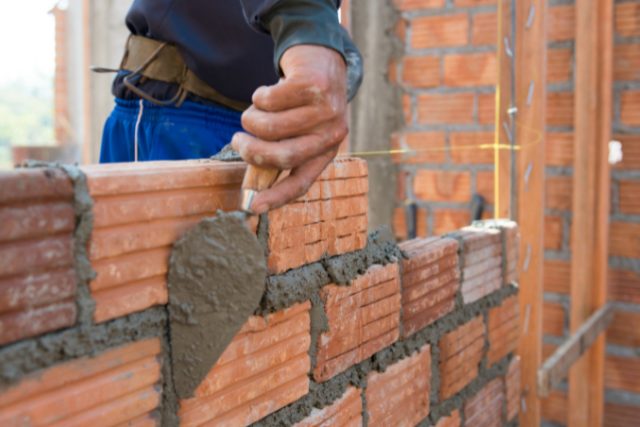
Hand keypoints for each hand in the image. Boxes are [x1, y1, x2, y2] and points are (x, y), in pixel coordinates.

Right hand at [231, 44, 347, 213]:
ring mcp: (326, 110)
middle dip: (251, 151)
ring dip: (251, 119)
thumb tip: (252, 187)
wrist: (321, 59)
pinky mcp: (314, 85)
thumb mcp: (299, 132)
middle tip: (237, 141)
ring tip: (254, 111)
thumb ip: (279, 154)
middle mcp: (331, 135)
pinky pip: (269, 100)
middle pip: (282, 156)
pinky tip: (268, 91)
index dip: (276, 197)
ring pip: (270, 127)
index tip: (253, 206)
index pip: (301, 183)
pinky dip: (259, 96)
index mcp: (326, 153)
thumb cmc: (302, 104)